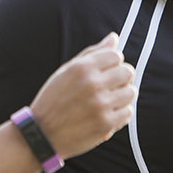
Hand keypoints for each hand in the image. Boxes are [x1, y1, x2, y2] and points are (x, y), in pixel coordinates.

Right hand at [28, 33, 134, 158]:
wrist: (41, 134)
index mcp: (82, 68)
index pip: (116, 55)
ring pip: (131, 92)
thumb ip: (92, 53)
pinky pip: (128, 113)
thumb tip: (114, 38)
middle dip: (121, 78)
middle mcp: (92, 84)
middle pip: (127, 72)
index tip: (105, 72)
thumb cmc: (54, 100)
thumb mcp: (66, 71)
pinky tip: (107, 114)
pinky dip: (120, 114)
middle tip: (109, 87)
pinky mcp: (105, 124)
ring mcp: (100, 104)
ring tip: (109, 101)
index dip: (113, 63)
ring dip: (123, 96)